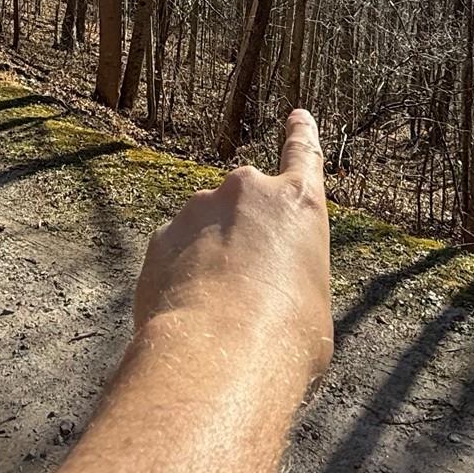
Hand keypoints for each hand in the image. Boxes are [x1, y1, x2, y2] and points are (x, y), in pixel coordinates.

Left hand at [132, 108, 333, 391]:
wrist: (217, 356)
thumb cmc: (284, 339)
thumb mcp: (312, 305)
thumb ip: (293, 277)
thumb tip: (271, 291)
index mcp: (298, 203)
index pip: (303, 154)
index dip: (300, 135)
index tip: (296, 116)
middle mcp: (247, 192)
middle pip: (247, 206)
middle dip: (245, 238)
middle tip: (251, 291)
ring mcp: (197, 211)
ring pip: (207, 232)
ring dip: (211, 262)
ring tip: (221, 316)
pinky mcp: (160, 239)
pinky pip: (175, 256)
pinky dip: (181, 279)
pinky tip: (190, 316)